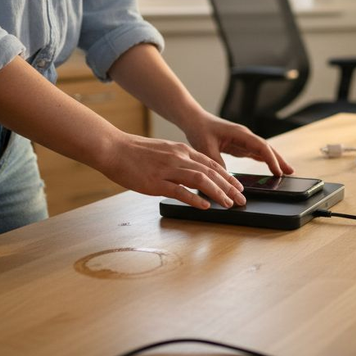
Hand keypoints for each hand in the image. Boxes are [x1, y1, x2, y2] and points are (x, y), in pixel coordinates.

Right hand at [99, 132, 247, 209]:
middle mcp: (179, 157)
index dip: (227, 176)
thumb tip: (191, 173)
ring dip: (218, 193)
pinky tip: (206, 206)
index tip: (238, 186)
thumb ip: (179, 161)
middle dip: (229, 187)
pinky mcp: (156, 182)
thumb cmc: (135, 153)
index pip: (211, 163)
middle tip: (242, 198)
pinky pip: (180, 191)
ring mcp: (168, 169)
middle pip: (211, 172)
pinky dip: (195, 199)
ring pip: (200, 180)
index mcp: (181, 150)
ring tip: (229, 204)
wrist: (113, 149)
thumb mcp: (163, 151)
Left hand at [181, 112, 294, 177]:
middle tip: (291, 172)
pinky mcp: (239, 144)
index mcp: (240, 133)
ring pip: (263, 151)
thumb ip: (217, 162)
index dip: (271, 159)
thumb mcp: (205, 148)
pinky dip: (264, 160)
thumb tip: (227, 177)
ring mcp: (243, 140)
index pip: (261, 146)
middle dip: (279, 160)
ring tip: (285, 172)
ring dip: (274, 160)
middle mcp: (245, 136)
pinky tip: (271, 167)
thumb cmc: (199, 130)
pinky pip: (255, 153)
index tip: (277, 172)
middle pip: (267, 148)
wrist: (194, 120)